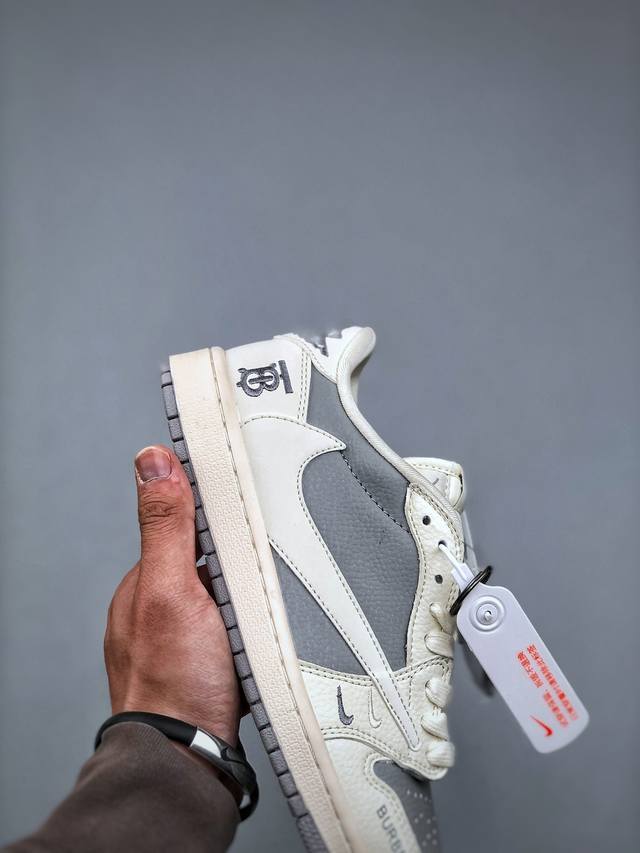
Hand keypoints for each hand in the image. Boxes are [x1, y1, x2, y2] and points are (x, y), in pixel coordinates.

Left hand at [105, 445, 240, 745]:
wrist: (192, 758)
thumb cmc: (175, 683)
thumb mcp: (171, 589)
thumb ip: (166, 527)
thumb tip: (152, 462)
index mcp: (145, 581)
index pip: (182, 524)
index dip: (213, 509)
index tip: (243, 493)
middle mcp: (159, 607)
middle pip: (208, 558)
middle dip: (237, 555)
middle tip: (265, 557)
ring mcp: (182, 636)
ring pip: (224, 592)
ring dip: (247, 590)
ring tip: (270, 595)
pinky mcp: (207, 660)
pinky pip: (234, 624)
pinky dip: (249, 620)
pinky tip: (262, 628)